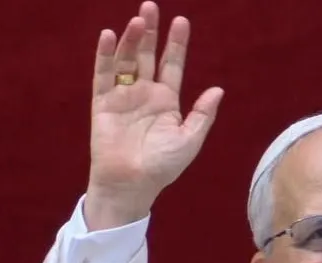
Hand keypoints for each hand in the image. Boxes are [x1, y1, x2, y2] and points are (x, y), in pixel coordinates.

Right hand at [85, 1, 223, 229]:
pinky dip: (105, 55)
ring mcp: (122, 96)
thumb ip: (202, 115)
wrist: (132, 184)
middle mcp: (144, 94)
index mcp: (166, 101)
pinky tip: (109, 36)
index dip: (176, 44)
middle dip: (150, 32)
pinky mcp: (103, 103)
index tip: (181, 21)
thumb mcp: (189, 140)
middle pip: (148, 56)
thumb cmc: (162, 167)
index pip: (172, 65)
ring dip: (132, 40)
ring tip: (138, 20)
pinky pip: (103, 75)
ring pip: (126, 60)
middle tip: (151, 7)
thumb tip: (218, 89)